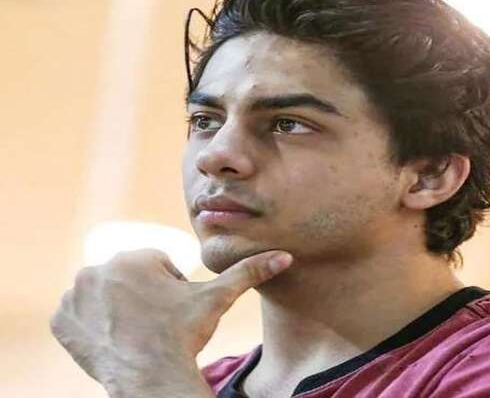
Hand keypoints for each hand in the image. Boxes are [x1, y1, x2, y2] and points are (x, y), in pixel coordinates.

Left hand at [50, 248, 292, 395]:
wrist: (151, 376)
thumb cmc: (184, 334)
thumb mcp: (217, 299)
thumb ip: (248, 272)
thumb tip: (285, 255)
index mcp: (133, 257)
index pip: (154, 265)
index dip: (169, 288)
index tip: (172, 310)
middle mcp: (96, 269)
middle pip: (128, 278)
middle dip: (142, 295)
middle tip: (156, 322)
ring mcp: (74, 296)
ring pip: (103, 293)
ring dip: (117, 306)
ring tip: (136, 329)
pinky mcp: (60, 320)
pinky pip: (77, 313)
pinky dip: (91, 323)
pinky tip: (112, 336)